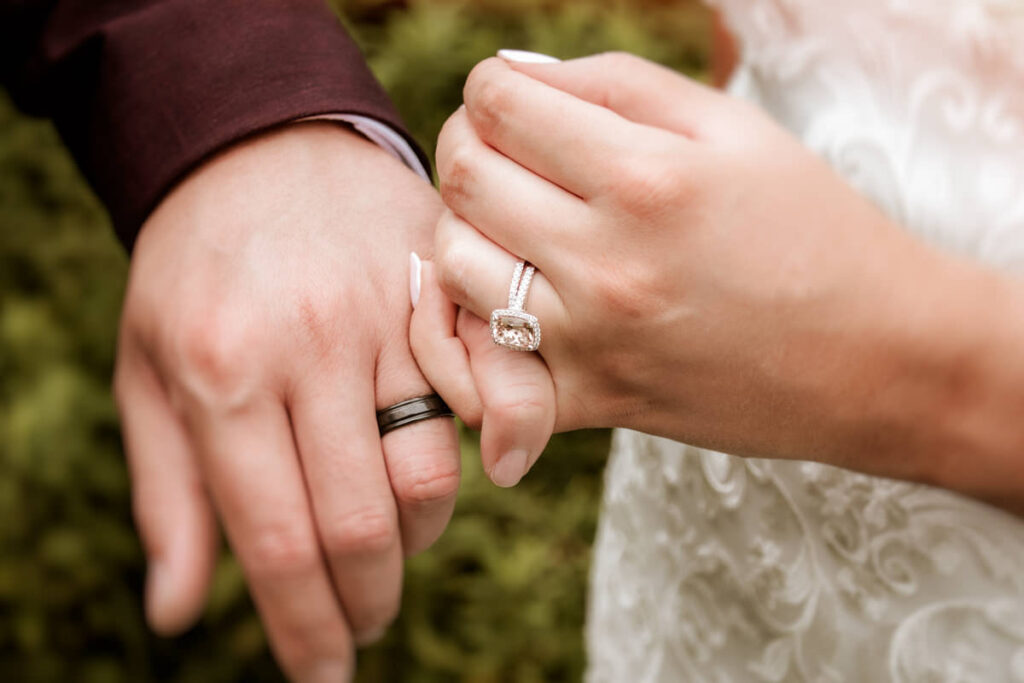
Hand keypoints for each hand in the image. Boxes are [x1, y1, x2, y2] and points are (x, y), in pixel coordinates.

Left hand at [113, 122, 459, 680]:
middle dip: (367, 604)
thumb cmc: (193, 270)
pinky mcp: (438, 292)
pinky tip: (444, 475)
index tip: (324, 675)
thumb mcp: (146, 373)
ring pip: (431, 474)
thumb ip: (167, 496)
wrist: (260, 142)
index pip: (277, 541)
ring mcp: (383, 314)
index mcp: (221, 374)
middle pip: (363, 524)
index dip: (306, 630)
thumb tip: (179, 615)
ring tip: (387, 545)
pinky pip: (479, 401)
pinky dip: (471, 462)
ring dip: (416, 540)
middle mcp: (308, 347)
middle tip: (361, 626)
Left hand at [414, 54, 995, 491]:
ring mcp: (591, 340)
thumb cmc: (809, 229)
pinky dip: (471, 325)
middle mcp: (607, 261)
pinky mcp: (589, 401)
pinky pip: (480, 364)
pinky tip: (506, 296)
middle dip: (467, 145)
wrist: (875, 358)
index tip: (506, 98)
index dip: (488, 88)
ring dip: (464, 227)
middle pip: (463, 178)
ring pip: (452, 263)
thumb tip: (513, 75)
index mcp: (645, 177)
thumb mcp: (733, 128)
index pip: (499, 106)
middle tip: (499, 148)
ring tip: (507, 219)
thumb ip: (614, 83)